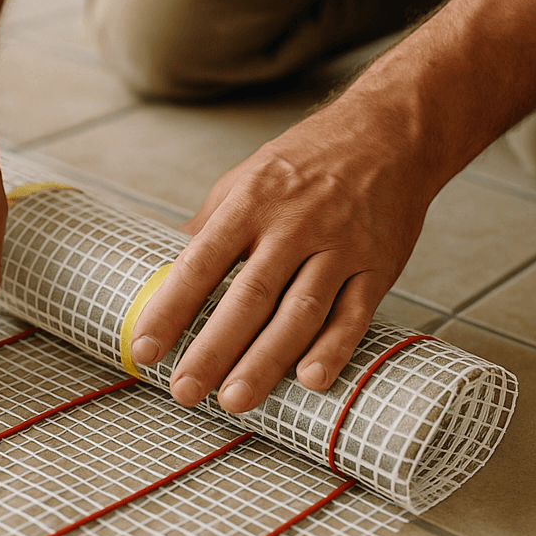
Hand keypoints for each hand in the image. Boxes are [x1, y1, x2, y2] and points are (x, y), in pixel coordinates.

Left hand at [127, 0, 535, 412]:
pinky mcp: (379, 265)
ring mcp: (340, 246)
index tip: (145, 349)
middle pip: (248, 297)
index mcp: (252, 202)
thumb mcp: (247, 177)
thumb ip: (209, 224)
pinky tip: (308, 380)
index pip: (201, 262)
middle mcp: (294, 224)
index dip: (171, 308)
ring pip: (299, 313)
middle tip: (184, 391)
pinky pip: (354, 314)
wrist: (391, 134)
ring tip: (234, 401)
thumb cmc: (307, 161)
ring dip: (266, 361)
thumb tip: (163, 268)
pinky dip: (333, 349)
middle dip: (213, 349)